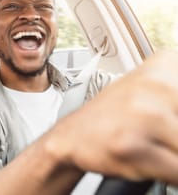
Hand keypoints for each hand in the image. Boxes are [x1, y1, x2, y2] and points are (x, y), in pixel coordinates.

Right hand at [44, 51, 177, 184]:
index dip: (177, 121)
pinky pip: (176, 171)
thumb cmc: (120, 118)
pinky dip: (172, 176)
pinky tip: (158, 166)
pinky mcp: (129, 144)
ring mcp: (143, 113)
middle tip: (166, 138)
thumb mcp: (160, 92)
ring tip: (162, 152)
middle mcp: (158, 83)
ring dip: (176, 156)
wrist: (71, 136)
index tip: (172, 125)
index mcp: (169, 62)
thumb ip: (177, 100)